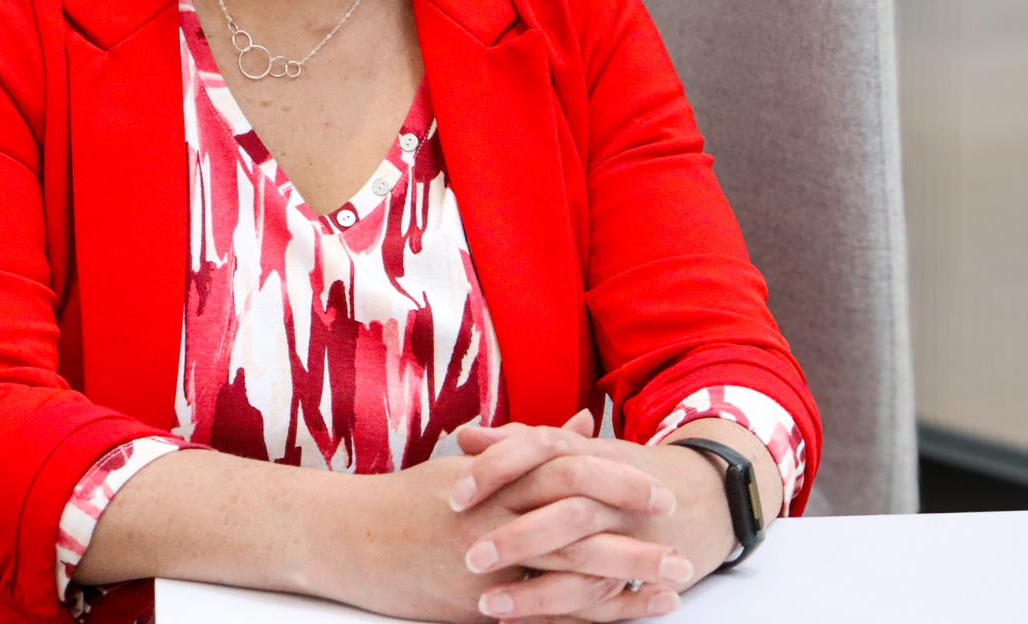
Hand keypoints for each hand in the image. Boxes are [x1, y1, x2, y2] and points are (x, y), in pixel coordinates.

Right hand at [324, 410, 682, 623]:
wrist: (347, 536)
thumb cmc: (410, 498)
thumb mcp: (472, 463)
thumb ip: (533, 445)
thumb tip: (584, 423)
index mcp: (498, 476)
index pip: (571, 470)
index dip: (619, 479)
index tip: (658, 491)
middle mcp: (497, 517)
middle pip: (581, 523)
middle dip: (636, 538)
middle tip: (680, 546)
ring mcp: (488, 564)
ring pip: (569, 572)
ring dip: (625, 581)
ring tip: (670, 588)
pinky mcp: (476, 605)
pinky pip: (541, 611)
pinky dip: (587, 613)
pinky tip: (621, 614)